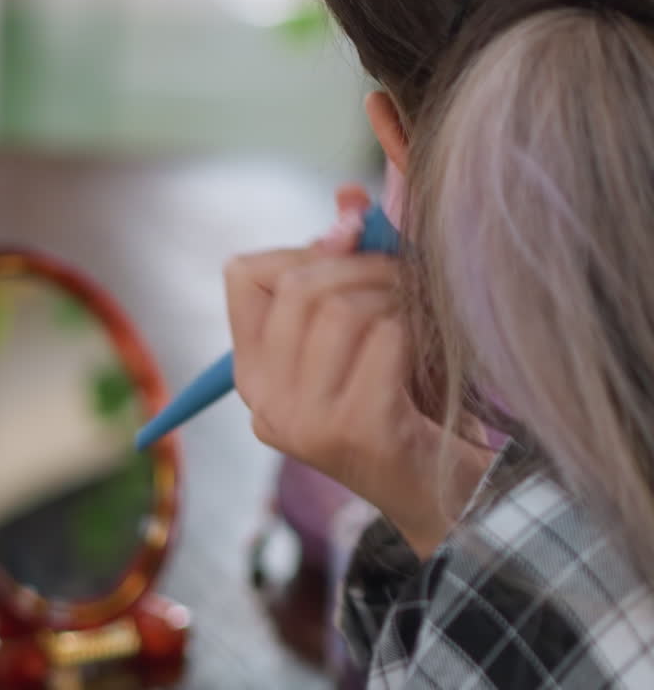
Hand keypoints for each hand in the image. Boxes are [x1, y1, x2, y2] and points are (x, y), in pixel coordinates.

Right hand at [225, 188, 491, 554]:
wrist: (445, 489)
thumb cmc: (403, 396)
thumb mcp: (365, 323)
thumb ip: (347, 260)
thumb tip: (349, 200)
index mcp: (254, 373)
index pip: (244, 273)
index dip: (304, 248)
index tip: (351, 247)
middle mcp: (264, 401)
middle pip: (299, 285)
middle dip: (363, 266)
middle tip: (403, 279)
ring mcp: (302, 421)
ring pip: (340, 308)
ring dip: (393, 297)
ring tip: (417, 318)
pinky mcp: (351, 431)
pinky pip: (382, 338)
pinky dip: (413, 331)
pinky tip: (424, 353)